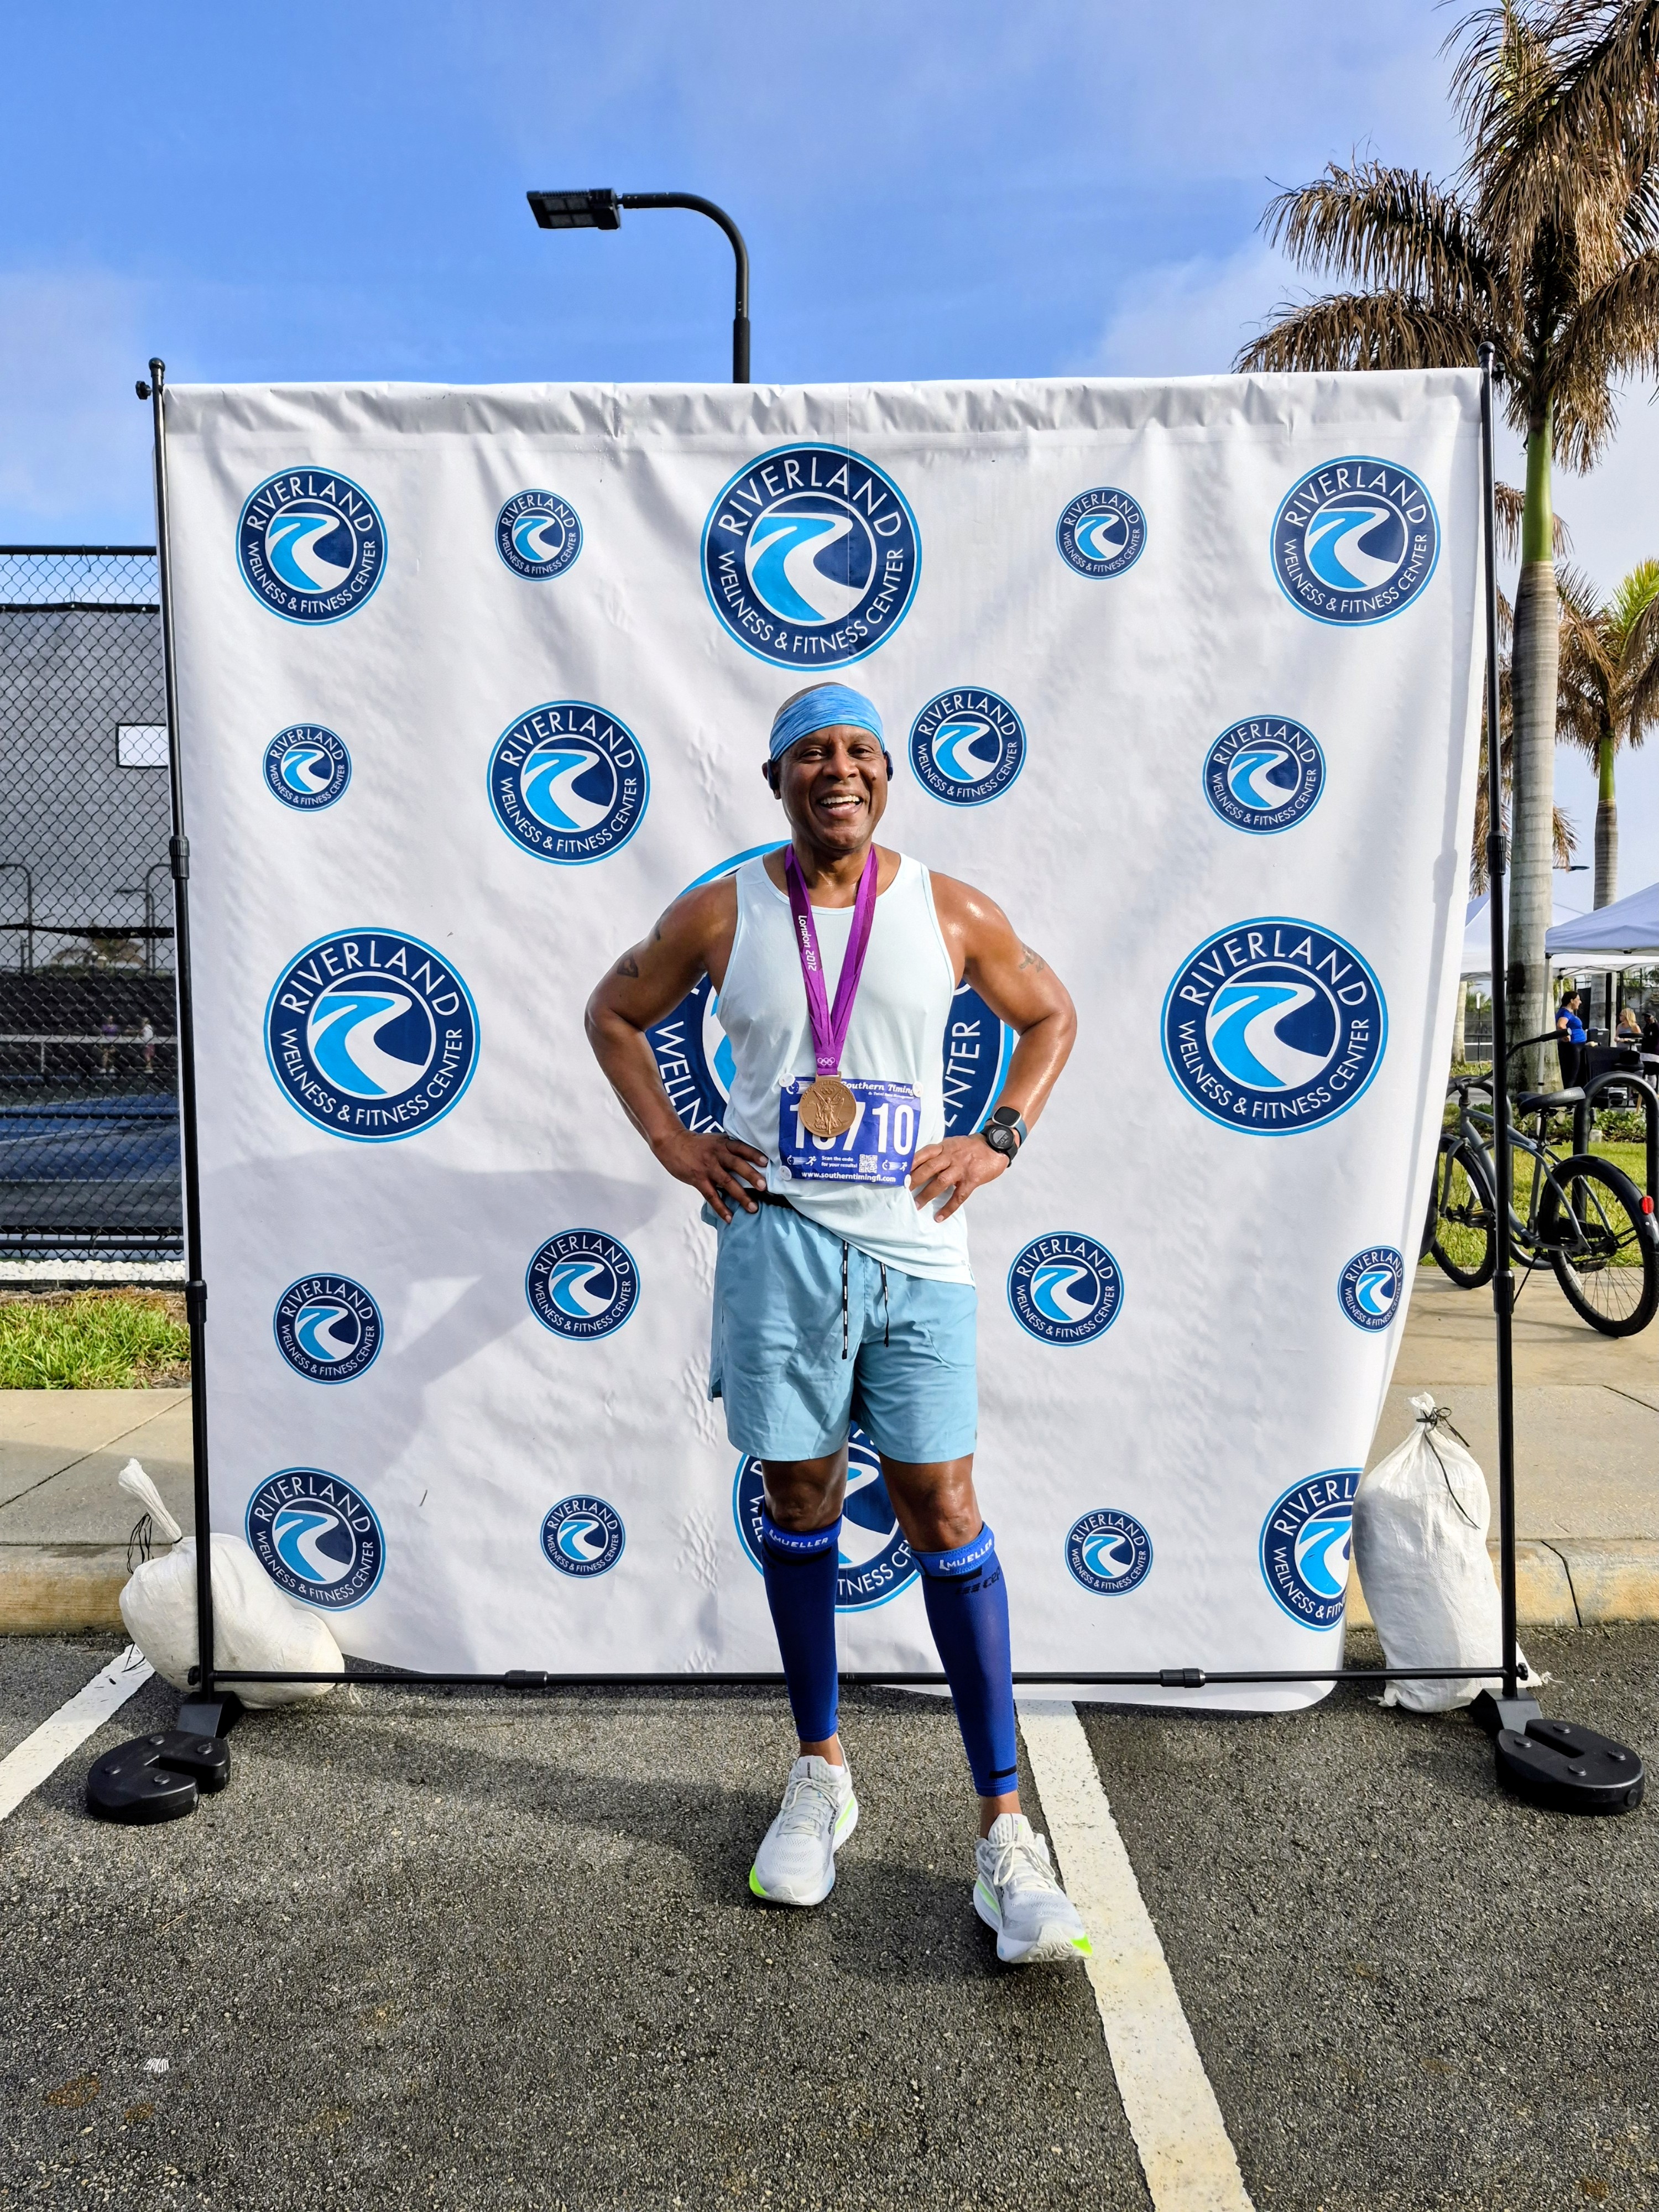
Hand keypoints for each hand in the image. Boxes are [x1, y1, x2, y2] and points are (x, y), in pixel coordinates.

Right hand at [653, 1126, 769, 1222]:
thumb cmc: (696, 1144)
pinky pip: (711, 1195)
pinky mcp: (698, 1179)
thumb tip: (749, 1158)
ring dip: (741, 1195)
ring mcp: (707, 1168)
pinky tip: (729, 1217)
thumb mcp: (714, 1140)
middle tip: (764, 1187)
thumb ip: (729, 1148)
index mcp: (723, 1143)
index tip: (766, 1162)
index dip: (754, 1154)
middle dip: (751, 1176)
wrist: (672, 1143)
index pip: (741, 1148)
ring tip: (753, 1207)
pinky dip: (721, 1207)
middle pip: (736, 1164)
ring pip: (726, 1182)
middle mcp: (717, 1154)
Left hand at [907, 1134, 1007, 1222]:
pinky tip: (939, 1217)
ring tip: (916, 1205)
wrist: (996, 1144)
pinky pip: (958, 1196)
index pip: (923, 1153)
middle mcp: (951, 1156)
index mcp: (944, 1147)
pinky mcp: (972, 1179)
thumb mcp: (953, 1143)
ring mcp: (961, 1168)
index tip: (898, 1172)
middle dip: (914, 1180)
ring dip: (927, 1194)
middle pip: (928, 1168)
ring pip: (940, 1182)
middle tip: (902, 1191)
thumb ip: (938, 1152)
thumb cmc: (971, 1146)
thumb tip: (919, 1164)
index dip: (910, 1163)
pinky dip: (948, 1207)